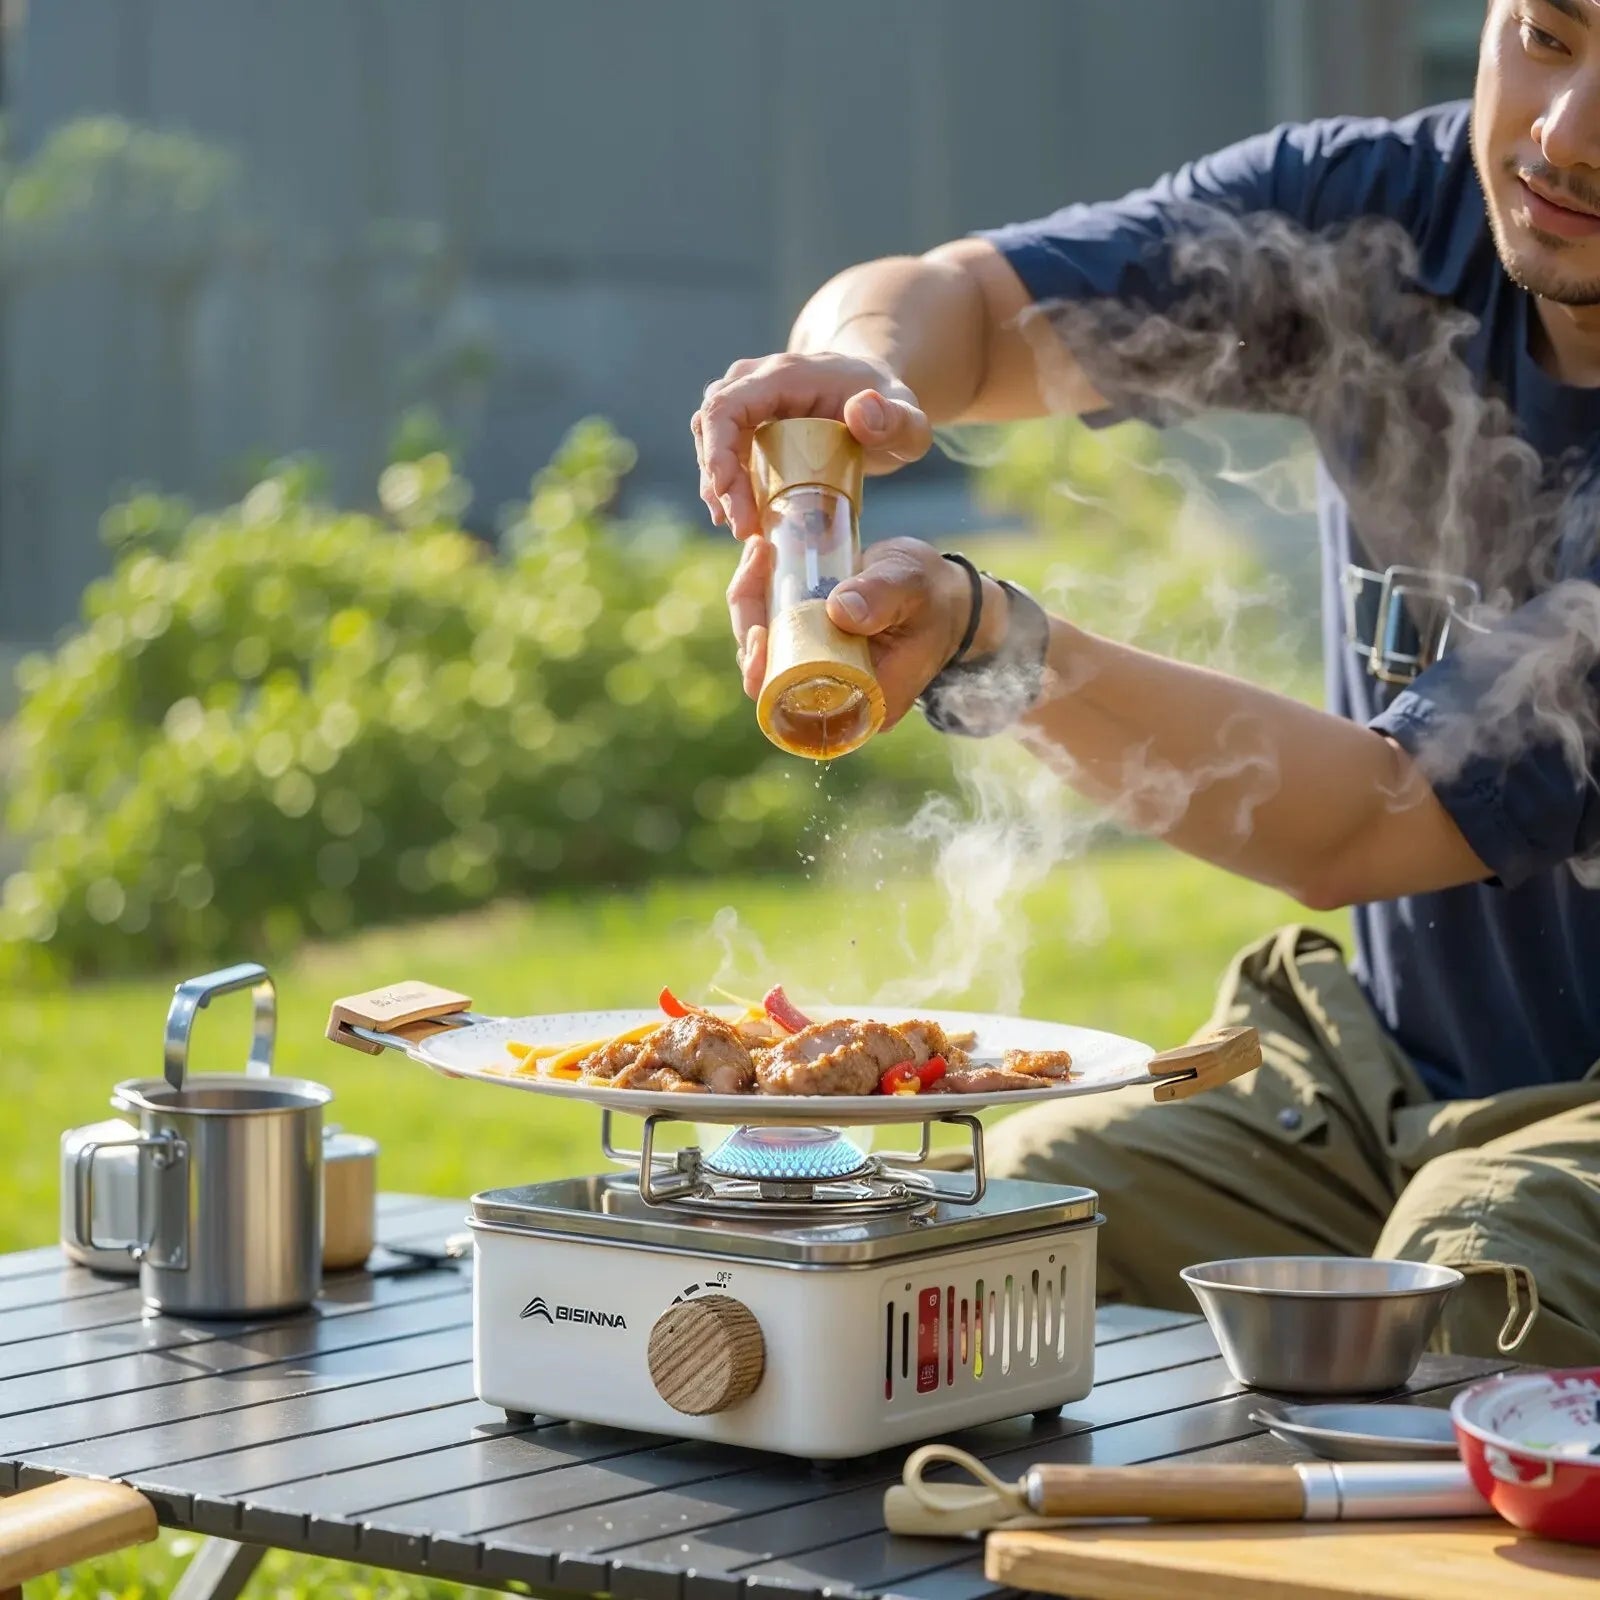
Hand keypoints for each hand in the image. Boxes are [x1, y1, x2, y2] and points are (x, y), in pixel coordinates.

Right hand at [692, 352, 931, 539]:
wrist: (876, 395)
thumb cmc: (890, 406)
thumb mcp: (907, 417)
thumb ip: (896, 419)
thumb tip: (860, 413)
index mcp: (784, 375)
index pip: (726, 406)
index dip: (717, 454)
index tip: (731, 501)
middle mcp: (756, 380)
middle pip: (710, 426)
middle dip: (719, 482)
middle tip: (744, 529)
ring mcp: (748, 399)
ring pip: (711, 440)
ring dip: (718, 488)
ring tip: (743, 528)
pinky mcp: (748, 422)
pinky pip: (723, 451)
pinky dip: (727, 486)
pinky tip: (742, 518)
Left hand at [727, 537, 999, 728]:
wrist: (943, 593)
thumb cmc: (933, 597)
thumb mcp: (913, 589)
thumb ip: (882, 597)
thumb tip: (840, 610)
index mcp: (862, 702)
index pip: (795, 705)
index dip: (765, 676)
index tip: (760, 631)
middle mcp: (834, 695)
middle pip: (767, 676)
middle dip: (750, 622)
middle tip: (756, 563)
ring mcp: (819, 670)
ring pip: (765, 649)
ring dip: (750, 602)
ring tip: (758, 551)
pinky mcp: (811, 645)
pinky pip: (773, 629)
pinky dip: (761, 595)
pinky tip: (761, 556)